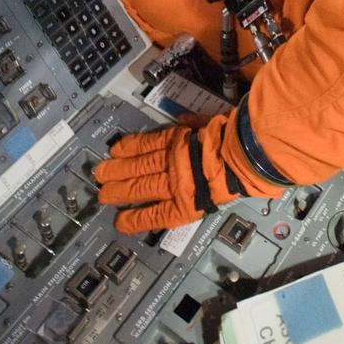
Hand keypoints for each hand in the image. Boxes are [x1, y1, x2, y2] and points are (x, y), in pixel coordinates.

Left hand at [94, 117, 240, 233]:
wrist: (244, 157)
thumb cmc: (233, 138)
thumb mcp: (212, 120)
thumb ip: (195, 123)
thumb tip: (184, 121)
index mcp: (179, 140)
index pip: (148, 144)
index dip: (129, 147)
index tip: (115, 149)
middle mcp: (171, 162)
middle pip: (138, 166)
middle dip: (116, 170)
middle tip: (98, 173)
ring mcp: (174, 184)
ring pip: (140, 187)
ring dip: (119, 191)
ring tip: (102, 194)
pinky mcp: (181, 206)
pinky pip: (155, 214)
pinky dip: (137, 219)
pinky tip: (120, 222)